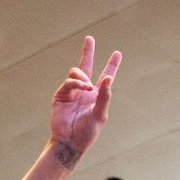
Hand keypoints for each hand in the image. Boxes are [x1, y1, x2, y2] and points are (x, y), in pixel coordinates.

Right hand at [49, 37, 120, 157]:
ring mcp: (72, 92)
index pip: (106, 77)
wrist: (69, 142)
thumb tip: (107, 78)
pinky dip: (75, 83)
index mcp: (97, 96)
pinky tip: (81, 87)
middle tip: (90, 38)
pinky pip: (68, 82)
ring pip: (76, 73)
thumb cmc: (87, 132)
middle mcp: (85, 92)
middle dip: (87, 52)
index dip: (112, 65)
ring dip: (82, 77)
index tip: (117, 53)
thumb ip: (104, 96)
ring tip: (86, 86)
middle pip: (87, 66)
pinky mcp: (61, 95)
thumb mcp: (100, 114)